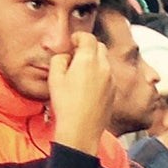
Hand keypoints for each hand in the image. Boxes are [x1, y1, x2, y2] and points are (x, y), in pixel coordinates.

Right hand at [48, 32, 114, 153]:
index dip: (78, 38)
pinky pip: (108, 76)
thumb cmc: (66, 105)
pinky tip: (88, 86)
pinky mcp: (114, 93)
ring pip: (105, 62)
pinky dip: (100, 75)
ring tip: (81, 72)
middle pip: (100, 47)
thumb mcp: (54, 77)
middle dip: (88, 47)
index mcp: (88, 60)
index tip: (72, 43)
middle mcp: (103, 68)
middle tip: (76, 56)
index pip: (88, 37)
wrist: (81, 130)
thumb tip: (66, 55)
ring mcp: (111, 80)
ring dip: (95, 61)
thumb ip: (59, 59)